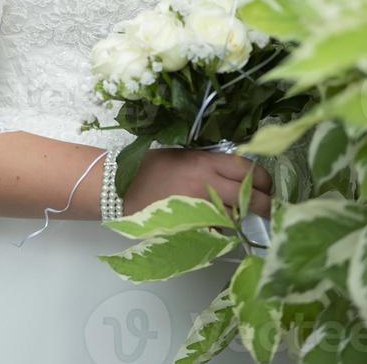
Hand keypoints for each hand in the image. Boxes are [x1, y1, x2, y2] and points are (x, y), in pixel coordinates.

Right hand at [123, 147, 272, 218]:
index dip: (264, 180)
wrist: (120, 190)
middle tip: (268, 209)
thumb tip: (241, 176)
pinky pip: (217, 232)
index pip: (249, 170)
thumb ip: (211, 165)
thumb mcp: (183, 156)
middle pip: (253, 199)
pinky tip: (207, 223)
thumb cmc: (150, 168)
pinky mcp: (193, 231)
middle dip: (266, 206)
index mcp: (205, 162)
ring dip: (239, 218)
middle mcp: (207, 185)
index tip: (267, 186)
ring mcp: (201, 211)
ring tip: (230, 214)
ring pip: (236, 218)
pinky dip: (218, 229)